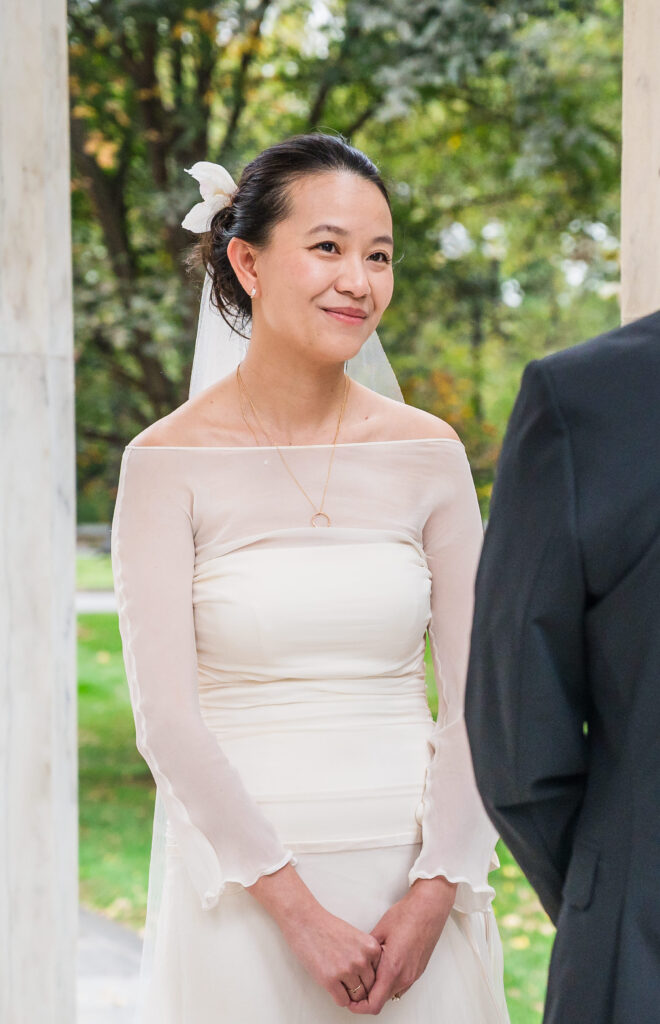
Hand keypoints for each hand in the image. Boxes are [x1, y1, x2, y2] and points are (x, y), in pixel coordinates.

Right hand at [247, 862, 382, 1006]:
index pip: (379, 974)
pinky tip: (333, 987)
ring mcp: (346, 970)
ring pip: (357, 996)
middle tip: (350, 982)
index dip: (369, 977)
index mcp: (371, 948)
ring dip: (350, 993)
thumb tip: (373, 979)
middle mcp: (362, 960)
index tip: (360, 975)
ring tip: (341, 983)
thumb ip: (367, 956)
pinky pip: (342, 1000)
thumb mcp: (357, 937)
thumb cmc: (328, 928)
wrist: (305, 921)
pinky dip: (339, 997)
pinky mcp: (330, 979)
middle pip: (370, 987)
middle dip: (360, 987)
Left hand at [346, 876, 456, 1014]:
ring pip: (391, 993)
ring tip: (367, 973)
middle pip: (381, 1000)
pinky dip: (389, 983)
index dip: (358, 1007)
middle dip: (366, 997)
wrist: (428, 908)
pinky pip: (400, 985)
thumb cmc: (406, 915)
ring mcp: (413, 975)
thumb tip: (356, 963)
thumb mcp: (379, 932)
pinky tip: (382, 967)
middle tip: (355, 985)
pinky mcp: (417, 971)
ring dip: (378, 989)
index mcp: (392, 968)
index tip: (350, 1001)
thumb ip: (366, 953)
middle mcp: (405, 976)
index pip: (374, 1003)